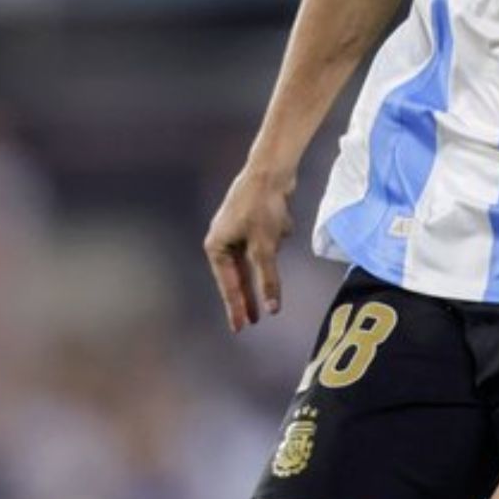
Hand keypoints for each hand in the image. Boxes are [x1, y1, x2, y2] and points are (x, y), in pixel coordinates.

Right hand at [203, 164, 295, 332]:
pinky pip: (270, 238)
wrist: (271, 170)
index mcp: (217, 247)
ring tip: (276, 242)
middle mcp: (224, 239)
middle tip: (254, 320)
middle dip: (251, 293)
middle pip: (240, 274)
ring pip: (259, 254)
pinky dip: (279, 231)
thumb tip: (272, 307)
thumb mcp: (264, 248)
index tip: (241, 328)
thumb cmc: (261, 208)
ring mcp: (239, 229)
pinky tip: (282, 216)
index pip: (229, 285)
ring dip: (271, 249)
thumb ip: (268, 279)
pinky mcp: (255, 220)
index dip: (237, 307)